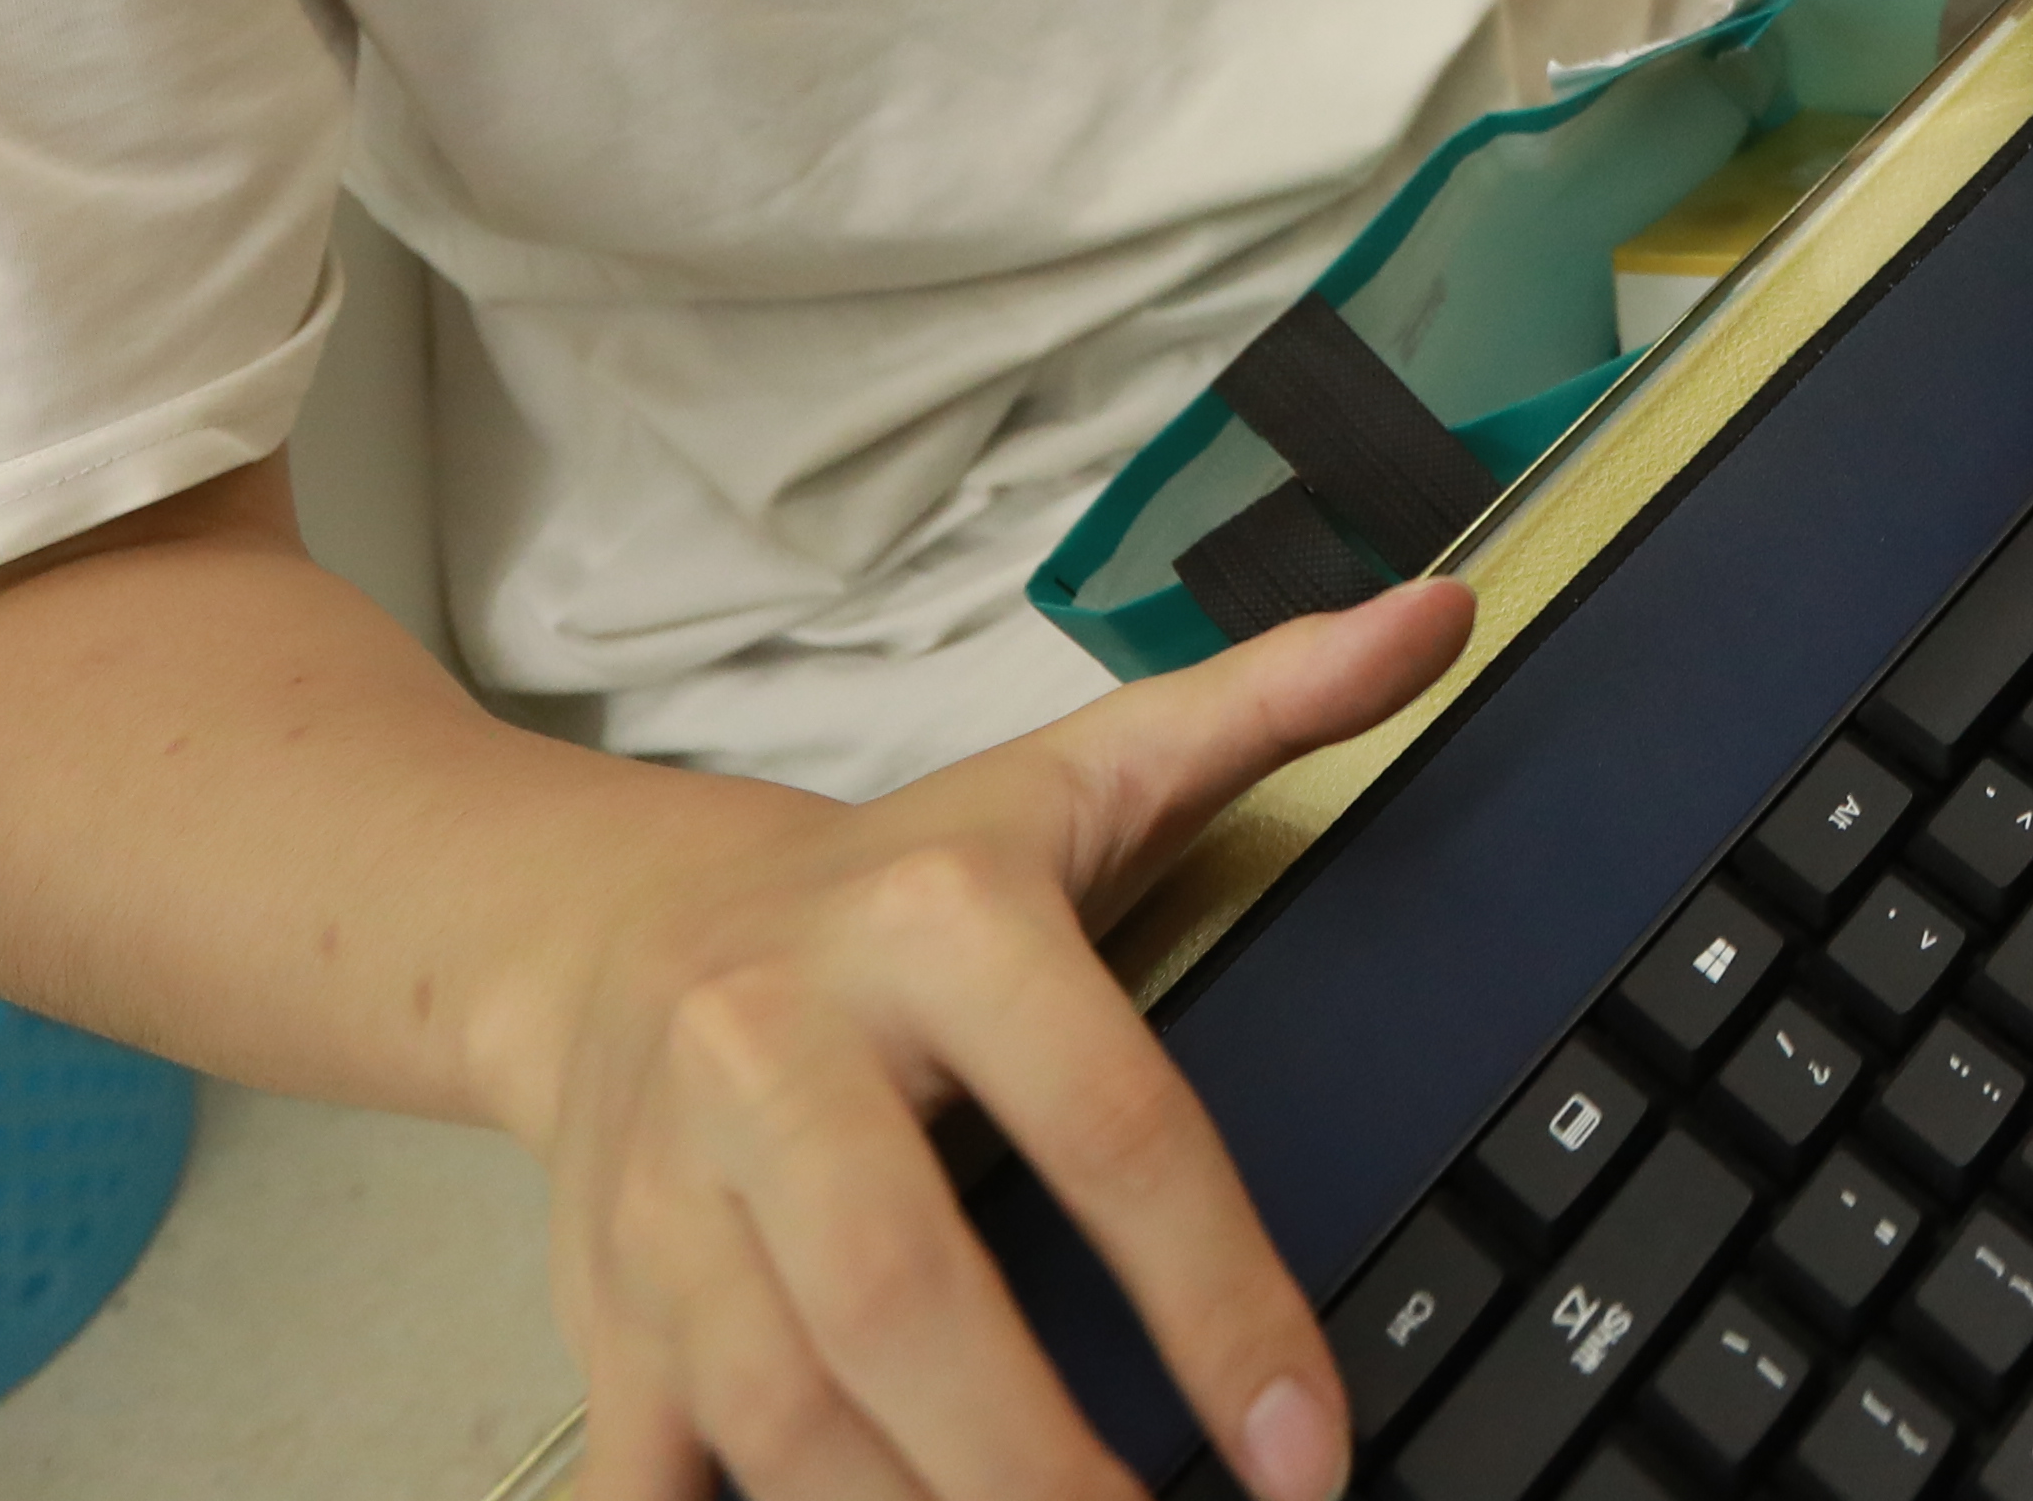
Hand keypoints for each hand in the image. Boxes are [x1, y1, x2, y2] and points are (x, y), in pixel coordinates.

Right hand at [494, 590, 1473, 1500]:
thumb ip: (1266, 705)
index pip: (1106, 1123)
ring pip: (774, 1399)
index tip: (1303, 1448)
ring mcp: (665, 1189)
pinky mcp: (594, 1302)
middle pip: (900, 1292)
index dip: (1217, 1298)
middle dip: (1030, 1459)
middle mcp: (774, 1048)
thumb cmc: (893, 880)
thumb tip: (1438, 615)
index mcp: (929, 918)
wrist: (604, 927)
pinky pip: (639, 1462)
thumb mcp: (1083, 774)